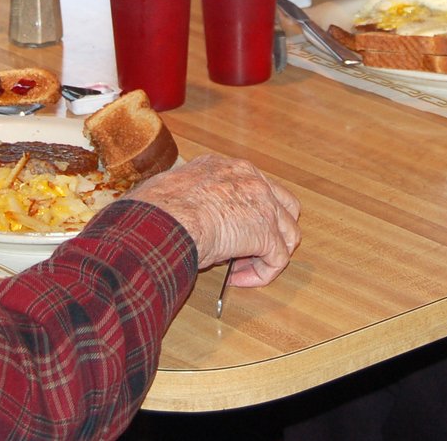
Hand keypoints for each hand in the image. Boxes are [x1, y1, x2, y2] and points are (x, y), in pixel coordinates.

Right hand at [127, 154, 300, 286]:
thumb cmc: (158, 207)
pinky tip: (237, 280)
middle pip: (283, 204)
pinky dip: (262, 274)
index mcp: (227, 167)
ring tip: (242, 268)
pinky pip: (277, 260)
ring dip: (268, 253)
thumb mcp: (176, 191)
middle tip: (247, 249)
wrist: (165, 217)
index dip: (246, 212)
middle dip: (272, 228)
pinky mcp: (267, 234)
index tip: (228, 231)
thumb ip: (192, 201)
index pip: (253, 186)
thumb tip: (184, 219)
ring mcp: (264, 205)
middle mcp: (251, 179)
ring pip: (288, 232)